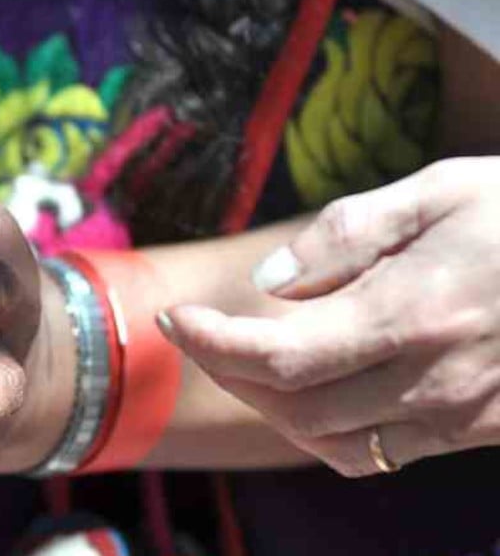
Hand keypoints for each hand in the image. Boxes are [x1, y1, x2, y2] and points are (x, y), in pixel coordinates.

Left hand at [161, 157, 499, 475]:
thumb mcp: (440, 190)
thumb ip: (345, 233)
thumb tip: (270, 282)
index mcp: (411, 313)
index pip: (276, 356)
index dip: (208, 344)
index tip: (173, 316)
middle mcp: (429, 379)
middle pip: (289, 407)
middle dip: (228, 371)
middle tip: (203, 331)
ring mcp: (457, 415)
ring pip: (327, 442)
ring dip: (271, 406)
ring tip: (247, 358)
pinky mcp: (477, 431)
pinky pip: (377, 452)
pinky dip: (324, 429)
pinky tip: (315, 388)